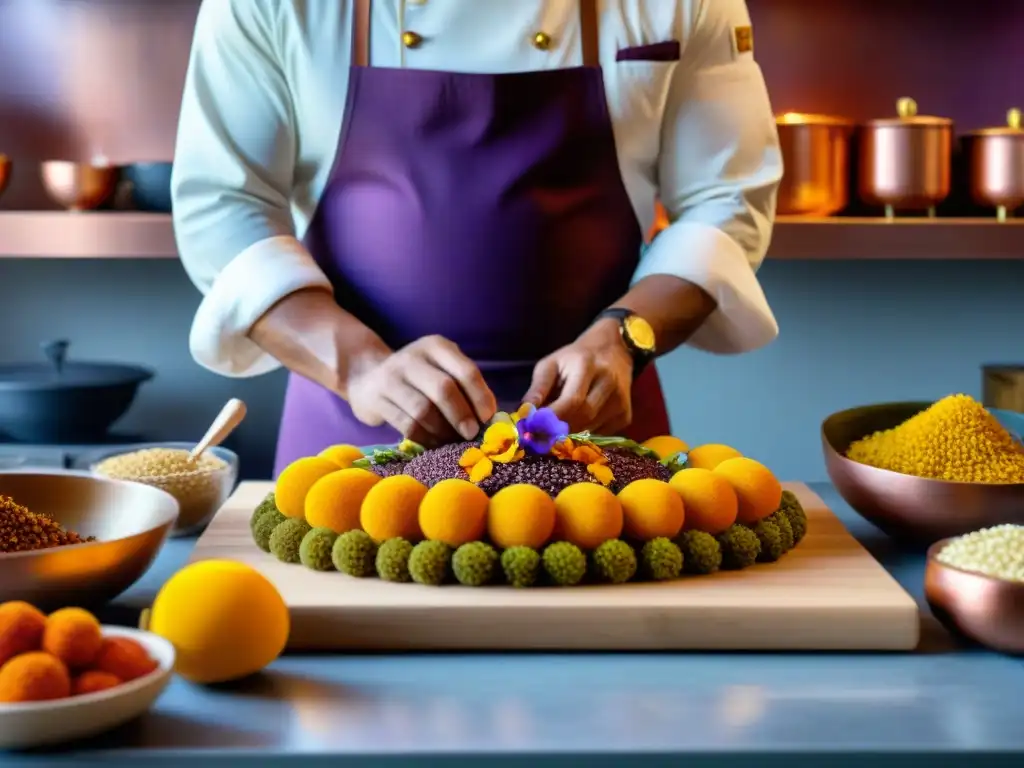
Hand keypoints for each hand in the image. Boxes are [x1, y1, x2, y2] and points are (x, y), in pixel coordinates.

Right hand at [346, 335, 496, 444]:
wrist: (368, 377)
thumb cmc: (418, 377)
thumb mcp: (441, 368)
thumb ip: (464, 386)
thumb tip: (489, 419)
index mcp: (435, 346)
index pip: (465, 371)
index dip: (480, 397)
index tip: (487, 418)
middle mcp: (412, 358)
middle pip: (443, 389)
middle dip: (461, 416)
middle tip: (471, 434)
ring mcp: (390, 378)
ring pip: (423, 410)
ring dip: (443, 431)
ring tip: (453, 441)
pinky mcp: (376, 400)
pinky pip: (407, 425)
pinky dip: (426, 439)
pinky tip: (435, 444)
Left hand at [523, 320, 633, 434]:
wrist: (614, 350)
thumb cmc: (575, 358)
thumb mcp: (551, 365)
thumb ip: (538, 389)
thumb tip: (525, 414)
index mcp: (586, 366)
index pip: (571, 400)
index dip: (552, 419)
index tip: (533, 429)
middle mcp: (608, 382)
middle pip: (583, 417)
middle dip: (560, 428)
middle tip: (542, 434)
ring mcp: (621, 400)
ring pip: (592, 428)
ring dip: (571, 432)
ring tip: (558, 427)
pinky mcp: (626, 415)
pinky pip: (602, 434)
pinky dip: (586, 433)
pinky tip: (579, 422)